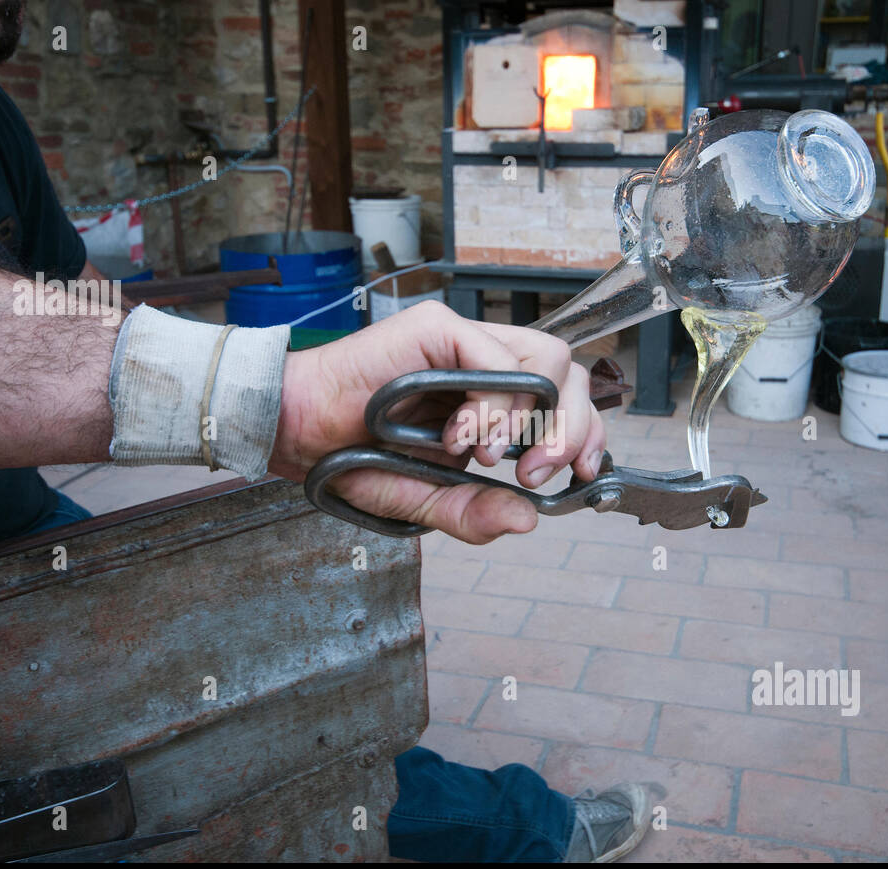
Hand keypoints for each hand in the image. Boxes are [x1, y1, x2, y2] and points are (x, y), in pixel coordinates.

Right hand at [268, 301, 606, 543]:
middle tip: (534, 475)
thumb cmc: (355, 457)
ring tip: (489, 456)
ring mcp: (466, 343)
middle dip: (570, 432)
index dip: (588, 435)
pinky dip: (491, 404)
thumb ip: (473, 511)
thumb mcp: (426, 501)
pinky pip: (498, 356)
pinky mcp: (440, 329)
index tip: (584, 476)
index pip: (567, 401)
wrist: (299, 432)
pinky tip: (458, 436)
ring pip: (548, 359)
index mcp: (495, 402)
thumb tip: (526, 520)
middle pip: (570, 378)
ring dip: (532, 417)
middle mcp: (487, 365)